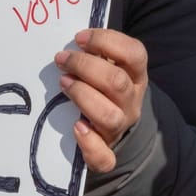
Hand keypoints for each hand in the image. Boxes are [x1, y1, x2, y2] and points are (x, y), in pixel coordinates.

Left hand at [55, 28, 147, 173]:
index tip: (79, 38)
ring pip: (109, 115)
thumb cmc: (98, 86)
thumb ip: (93, 52)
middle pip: (117, 83)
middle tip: (61, 59)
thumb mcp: (104, 66)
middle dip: (84, 66)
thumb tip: (69, 40)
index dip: (107, 42)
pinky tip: (76, 127)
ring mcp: (120, 127)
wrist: (106, 129)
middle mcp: (131, 101)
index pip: (134, 54)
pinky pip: (104, 157)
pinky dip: (90, 143)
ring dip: (82, 95)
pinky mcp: (107, 153)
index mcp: (135, 75)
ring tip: (63, 84)